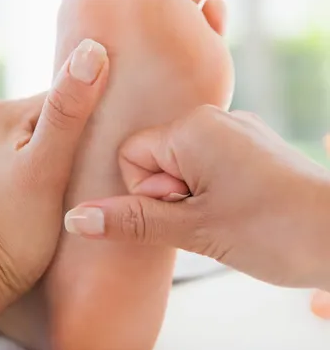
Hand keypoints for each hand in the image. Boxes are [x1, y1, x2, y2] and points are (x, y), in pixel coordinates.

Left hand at [0, 39, 108, 310]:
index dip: (93, 122)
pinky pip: (18, 160)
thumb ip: (70, 110)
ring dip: (54, 157)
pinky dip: (34, 171)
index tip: (104, 152)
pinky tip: (37, 196)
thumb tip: (91, 50)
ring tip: (61, 190)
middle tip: (83, 177)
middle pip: (50, 119)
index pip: (66, 98)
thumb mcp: (49, 167)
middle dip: (72, 141)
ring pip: (35, 141)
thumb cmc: (15, 230)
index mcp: (4, 113)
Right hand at [65, 106, 329, 289]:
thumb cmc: (274, 230)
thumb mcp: (195, 229)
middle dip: (169, 195)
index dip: (147, 192)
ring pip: (183, 165)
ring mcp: (238, 131)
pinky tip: (236, 211)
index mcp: (195, 127)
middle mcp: (216, 118)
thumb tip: (75, 219)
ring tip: (224, 218)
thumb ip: (132, 221)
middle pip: (156, 157)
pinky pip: (210, 164)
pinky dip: (211, 191)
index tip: (183, 211)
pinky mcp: (254, 147)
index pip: (131, 153)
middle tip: (206, 219)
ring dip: (191, 197)